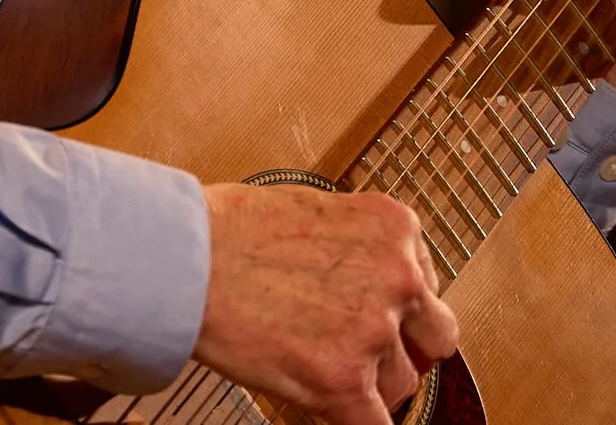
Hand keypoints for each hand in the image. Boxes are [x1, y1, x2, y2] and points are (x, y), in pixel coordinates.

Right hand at [192, 180, 457, 424]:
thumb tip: (358, 283)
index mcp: (395, 228)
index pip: (426, 287)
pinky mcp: (342, 379)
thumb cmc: (229, 229)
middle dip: (402, 349)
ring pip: (402, 385)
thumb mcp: (319, 212)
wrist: (183, 257)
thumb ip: (356, 249)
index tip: (382, 322)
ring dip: (369, 386)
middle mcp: (398, 276)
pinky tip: (340, 414)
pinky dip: (360, 423)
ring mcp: (374, 330)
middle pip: (432, 338)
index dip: (400, 311)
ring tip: (324, 373)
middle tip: (366, 354)